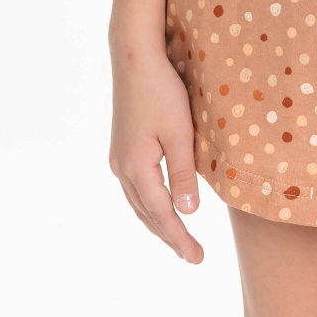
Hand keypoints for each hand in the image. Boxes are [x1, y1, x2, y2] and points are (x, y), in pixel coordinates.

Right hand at [108, 43, 204, 263]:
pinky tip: (161, 206)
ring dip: (158, 222)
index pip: (161, 214)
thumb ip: (183, 174)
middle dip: (169, 236)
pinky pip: (136, 188)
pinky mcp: (122, 147)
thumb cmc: (162, 92)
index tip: (197, 258)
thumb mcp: (179, 133)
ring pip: (139, 203)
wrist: (134, 58)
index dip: (180, 238)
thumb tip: (188, 213)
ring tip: (178, 240)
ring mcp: (118, 158)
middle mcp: (121, 168)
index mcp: (136, 167)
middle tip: (193, 257)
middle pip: (147, 214)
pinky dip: (150, 204)